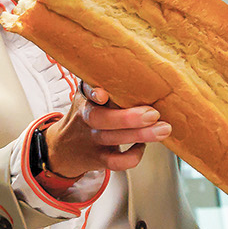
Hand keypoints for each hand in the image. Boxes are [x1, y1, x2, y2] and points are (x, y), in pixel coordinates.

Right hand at [43, 85, 167, 179]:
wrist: (64, 148)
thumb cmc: (88, 114)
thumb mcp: (89, 96)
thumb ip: (109, 83)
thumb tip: (149, 67)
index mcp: (85, 98)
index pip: (85, 91)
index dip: (93, 92)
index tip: (103, 94)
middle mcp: (85, 118)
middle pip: (100, 119)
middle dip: (128, 118)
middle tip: (153, 113)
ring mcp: (91, 139)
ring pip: (112, 139)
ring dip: (140, 135)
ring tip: (163, 129)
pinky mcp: (98, 158)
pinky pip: (115, 162)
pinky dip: (133, 156)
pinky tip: (142, 146)